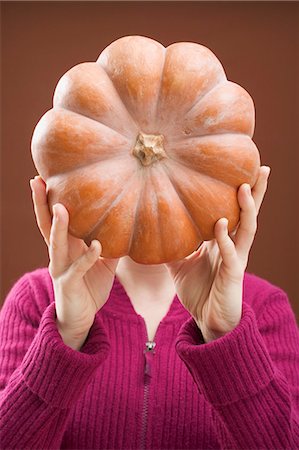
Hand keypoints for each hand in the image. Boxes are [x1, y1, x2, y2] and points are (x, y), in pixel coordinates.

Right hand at [30, 176, 118, 349]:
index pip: (55, 218)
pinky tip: (97, 245)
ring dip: (58, 225)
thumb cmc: (91, 286)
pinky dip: (88, 257)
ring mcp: (61, 269)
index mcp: (67, 246)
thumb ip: (112, 243)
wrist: (82, 317)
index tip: (47, 177)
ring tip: (61, 206)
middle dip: (40, 203)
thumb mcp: (104, 262)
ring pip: (55, 244)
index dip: (50, 199)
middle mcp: (59, 254)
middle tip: (36, 180)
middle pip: (46, 225)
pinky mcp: (69, 284)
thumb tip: (129, 223)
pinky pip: (78, 268)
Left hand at [165, 166, 269, 341]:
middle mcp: (234, 247)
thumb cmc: (198, 291)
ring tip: (244, 186)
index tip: (239, 167)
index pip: (234, 212)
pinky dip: (224, 240)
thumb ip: (173, 246)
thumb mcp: (180, 264)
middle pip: (248, 214)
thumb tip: (150, 228)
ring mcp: (236, 260)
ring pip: (247, 230)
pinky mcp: (233, 276)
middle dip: (256, 191)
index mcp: (223, 242)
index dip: (240, 192)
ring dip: (247, 209)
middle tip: (261, 166)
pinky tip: (220, 226)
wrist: (207, 321)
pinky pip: (230, 255)